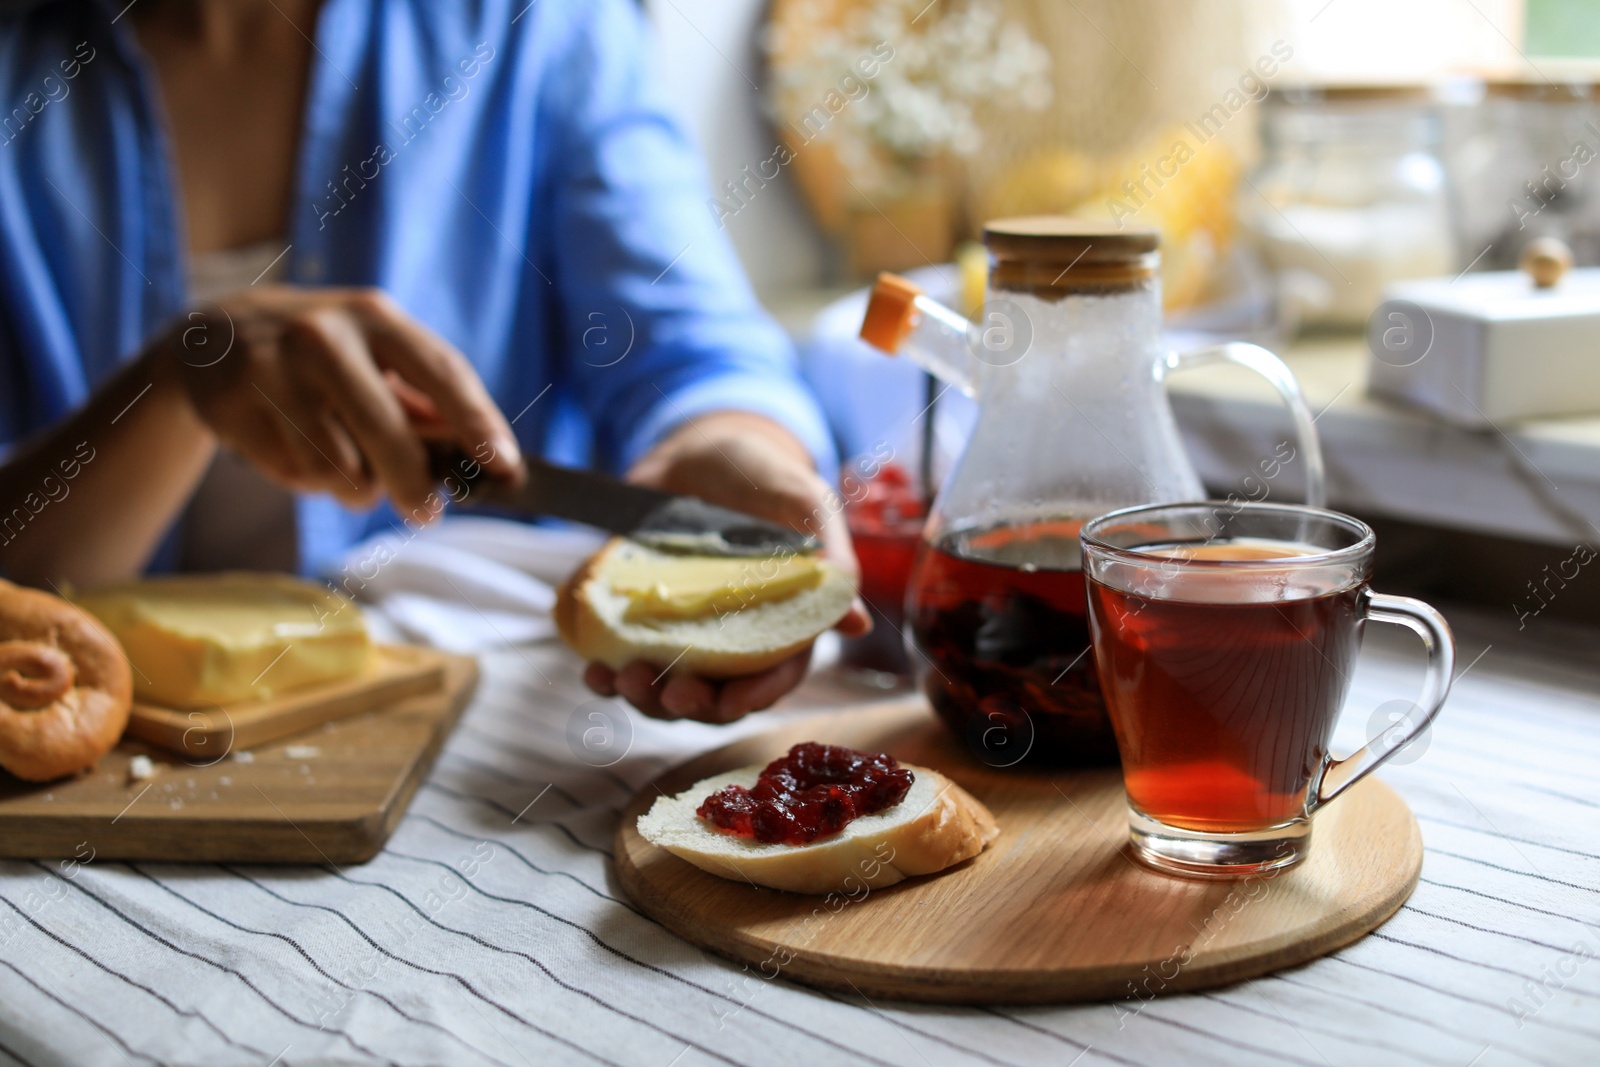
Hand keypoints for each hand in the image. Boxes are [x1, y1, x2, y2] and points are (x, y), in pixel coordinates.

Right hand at [153, 285, 522, 518]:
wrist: (211, 337)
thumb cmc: (321, 356)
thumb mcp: (373, 355)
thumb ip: (424, 401)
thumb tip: (483, 458)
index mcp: (374, 317)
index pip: (440, 370)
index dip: (477, 422)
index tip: (505, 466)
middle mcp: (323, 336)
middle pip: (385, 430)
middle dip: (414, 483)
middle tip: (427, 513)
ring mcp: (273, 368)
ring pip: (337, 465)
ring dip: (354, 486)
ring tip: (346, 468)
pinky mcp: (233, 404)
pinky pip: (294, 472)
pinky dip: (308, 481)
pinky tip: (296, 449)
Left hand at [582, 412, 869, 722]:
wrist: (702, 446)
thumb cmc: (764, 474)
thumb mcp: (803, 499)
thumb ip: (829, 551)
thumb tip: (853, 620)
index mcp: (779, 620)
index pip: (774, 676)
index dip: (755, 697)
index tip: (731, 703)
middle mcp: (729, 636)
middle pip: (715, 694)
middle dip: (692, 704)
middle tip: (670, 693)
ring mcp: (679, 629)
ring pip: (664, 686)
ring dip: (643, 696)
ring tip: (622, 678)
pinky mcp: (634, 615)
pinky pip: (618, 656)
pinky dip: (603, 671)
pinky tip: (593, 667)